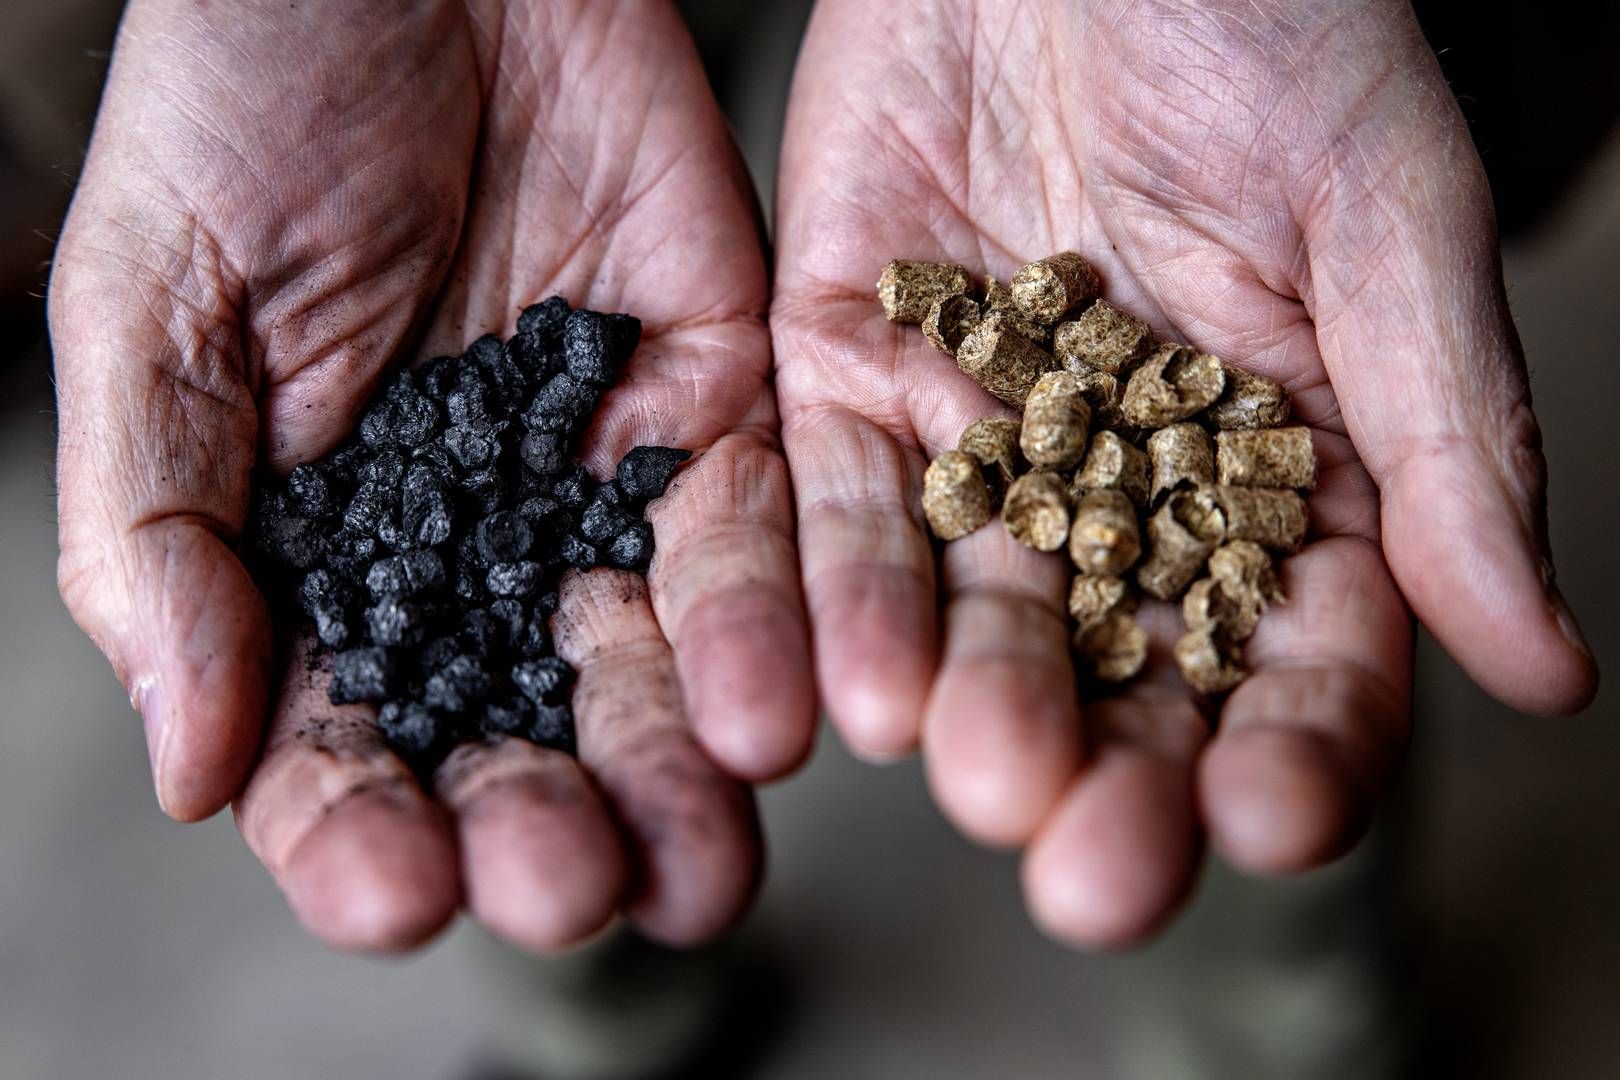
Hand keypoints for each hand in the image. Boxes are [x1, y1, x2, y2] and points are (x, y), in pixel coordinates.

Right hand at [52, 0, 812, 951]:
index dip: (359, 826)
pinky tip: (766, 716)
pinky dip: (763, 624)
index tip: (396, 887)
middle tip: (573, 889)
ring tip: (695, 868)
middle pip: (520, 730)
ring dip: (676, 776)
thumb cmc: (245, 111)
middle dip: (548, 823)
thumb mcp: (152, 311)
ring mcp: (603, 479)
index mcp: (323, 554)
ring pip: (653, 666)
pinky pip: (755, 533)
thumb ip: (159, 531)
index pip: (340, 737)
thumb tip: (192, 765)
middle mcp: (479, 546)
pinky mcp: (718, 401)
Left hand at [771, 0, 1596, 945]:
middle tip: (1093, 868)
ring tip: (974, 777)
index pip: (1300, 650)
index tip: (1275, 821)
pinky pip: (840, 505)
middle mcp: (1119, 479)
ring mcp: (979, 433)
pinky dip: (841, 593)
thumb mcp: (1385, 212)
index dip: (1297, 745)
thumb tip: (1545, 664)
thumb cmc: (1266, 20)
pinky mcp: (849, 371)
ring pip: (974, 607)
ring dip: (973, 703)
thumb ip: (1447, 439)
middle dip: (1110, 771)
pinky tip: (853, 687)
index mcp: (1278, 463)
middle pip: (1123, 666)